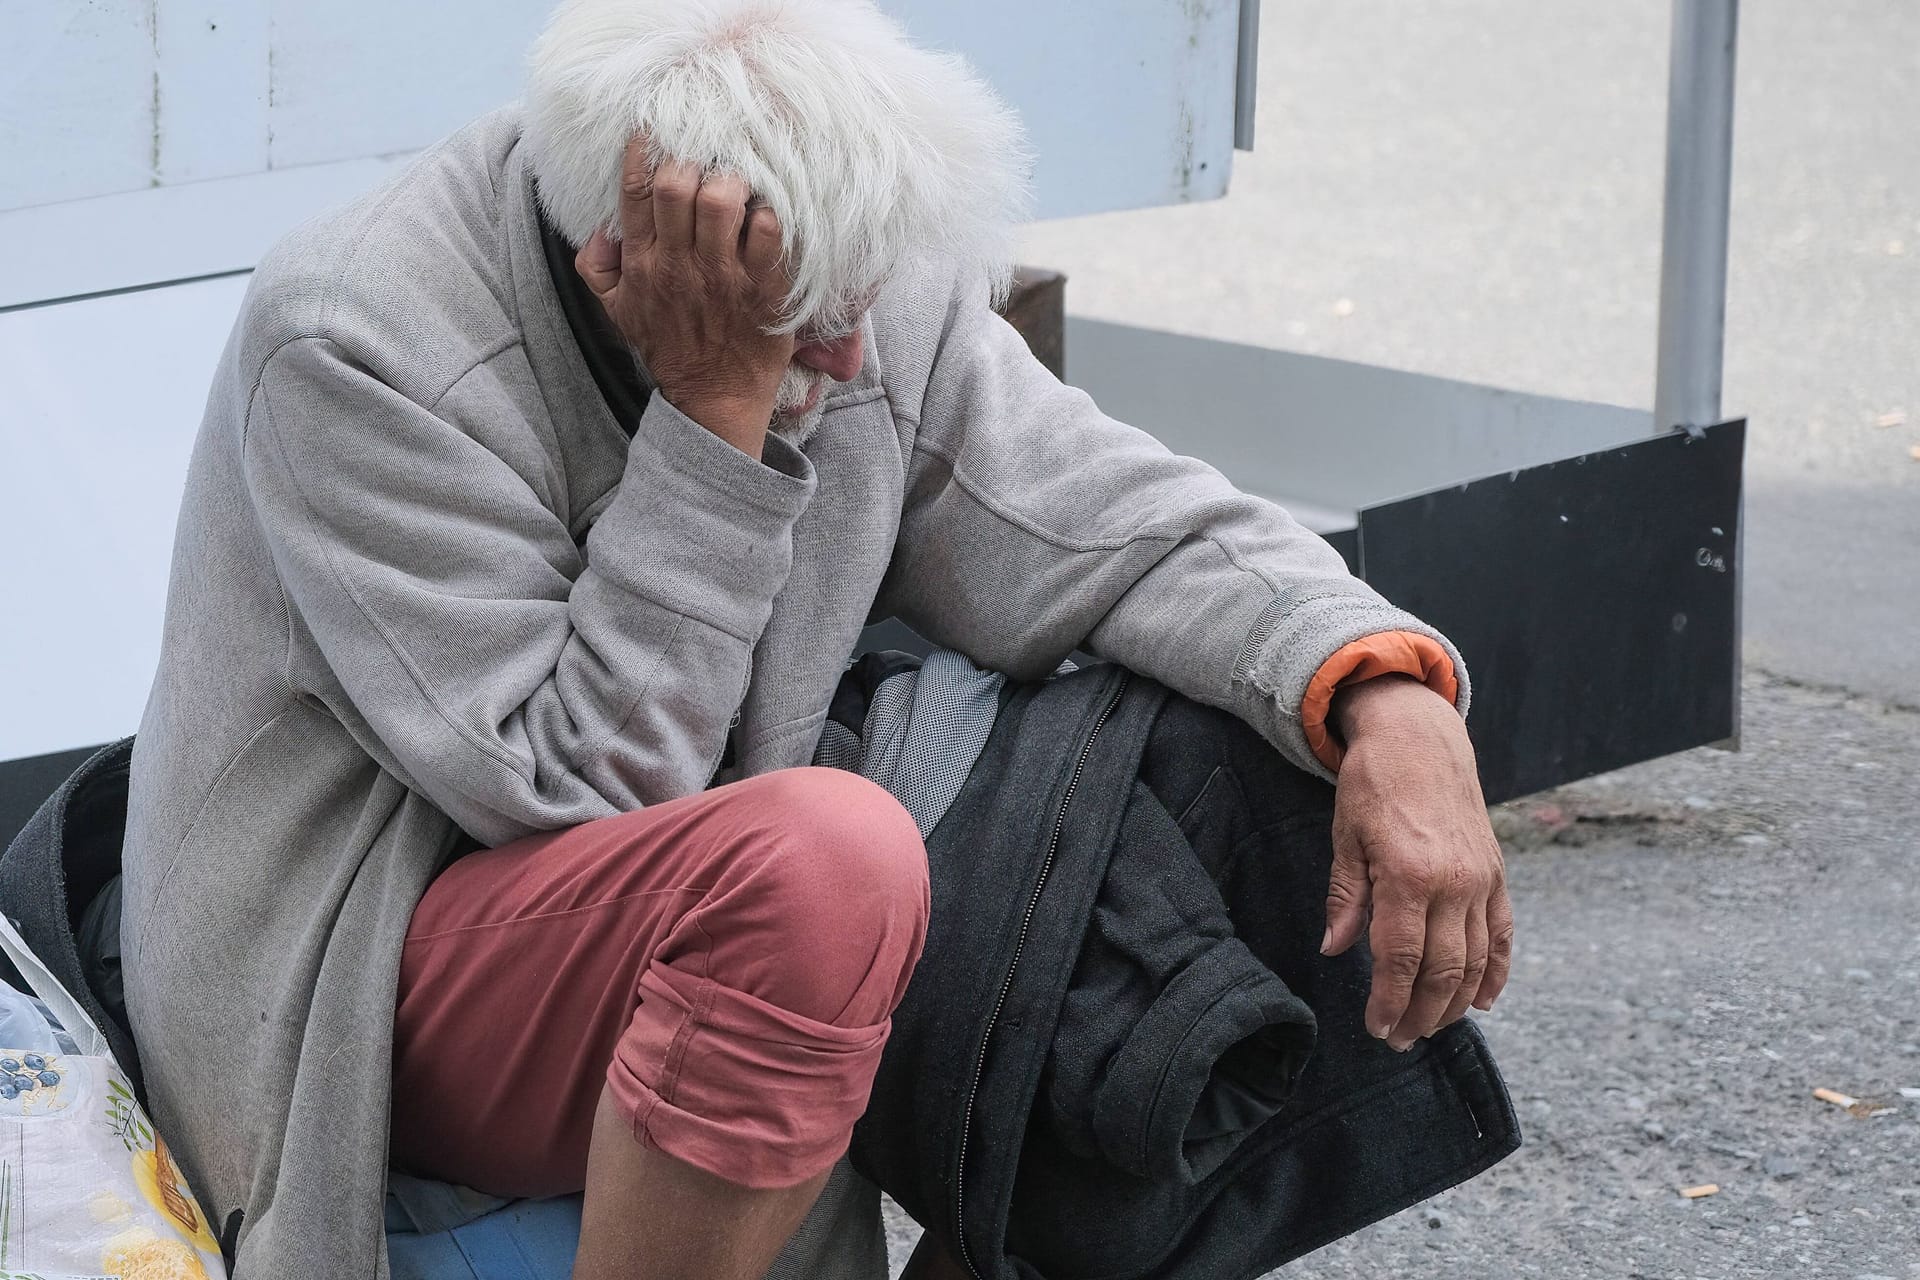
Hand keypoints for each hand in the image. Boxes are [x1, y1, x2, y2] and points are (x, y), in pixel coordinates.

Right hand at [576, 134, 794, 457]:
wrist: (713, 400)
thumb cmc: (670, 348)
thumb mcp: (618, 312)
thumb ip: (597, 268)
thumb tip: (596, 230)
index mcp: (644, 265)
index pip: (637, 194)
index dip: (644, 154)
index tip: (653, 133)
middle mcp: (680, 265)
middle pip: (678, 187)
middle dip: (692, 165)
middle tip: (706, 167)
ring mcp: (724, 277)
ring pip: (723, 201)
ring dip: (732, 183)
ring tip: (738, 187)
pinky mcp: (764, 290)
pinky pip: (768, 234)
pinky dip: (769, 215)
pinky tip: (766, 215)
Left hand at [1321, 675, 1513, 1050]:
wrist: (1420, 738)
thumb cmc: (1373, 784)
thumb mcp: (1346, 836)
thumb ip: (1345, 898)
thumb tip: (1335, 950)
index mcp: (1408, 874)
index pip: (1400, 957)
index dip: (1390, 1000)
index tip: (1377, 1028)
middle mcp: (1453, 883)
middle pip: (1443, 970)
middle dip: (1422, 1014)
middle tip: (1401, 1040)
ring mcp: (1481, 880)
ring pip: (1476, 960)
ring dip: (1456, 1003)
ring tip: (1431, 1027)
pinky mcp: (1496, 874)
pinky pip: (1503, 934)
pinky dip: (1497, 972)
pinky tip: (1484, 1001)